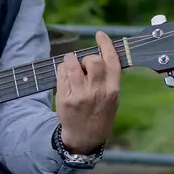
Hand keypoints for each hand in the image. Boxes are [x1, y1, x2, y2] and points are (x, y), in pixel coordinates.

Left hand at [56, 30, 120, 153]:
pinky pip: (61, 74)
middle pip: (92, 60)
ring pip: (72, 64)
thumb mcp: (112, 100)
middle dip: (86, 58)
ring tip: (72, 69)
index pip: (112, 61)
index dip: (106, 44)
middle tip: (84, 66)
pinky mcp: (65, 98)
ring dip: (71, 61)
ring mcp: (80, 95)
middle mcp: (97, 92)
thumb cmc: (99, 115)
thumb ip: (109, 79)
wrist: (84, 139)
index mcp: (112, 91)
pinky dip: (62, 70)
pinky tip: (65, 77)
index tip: (99, 35)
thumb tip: (101, 55)